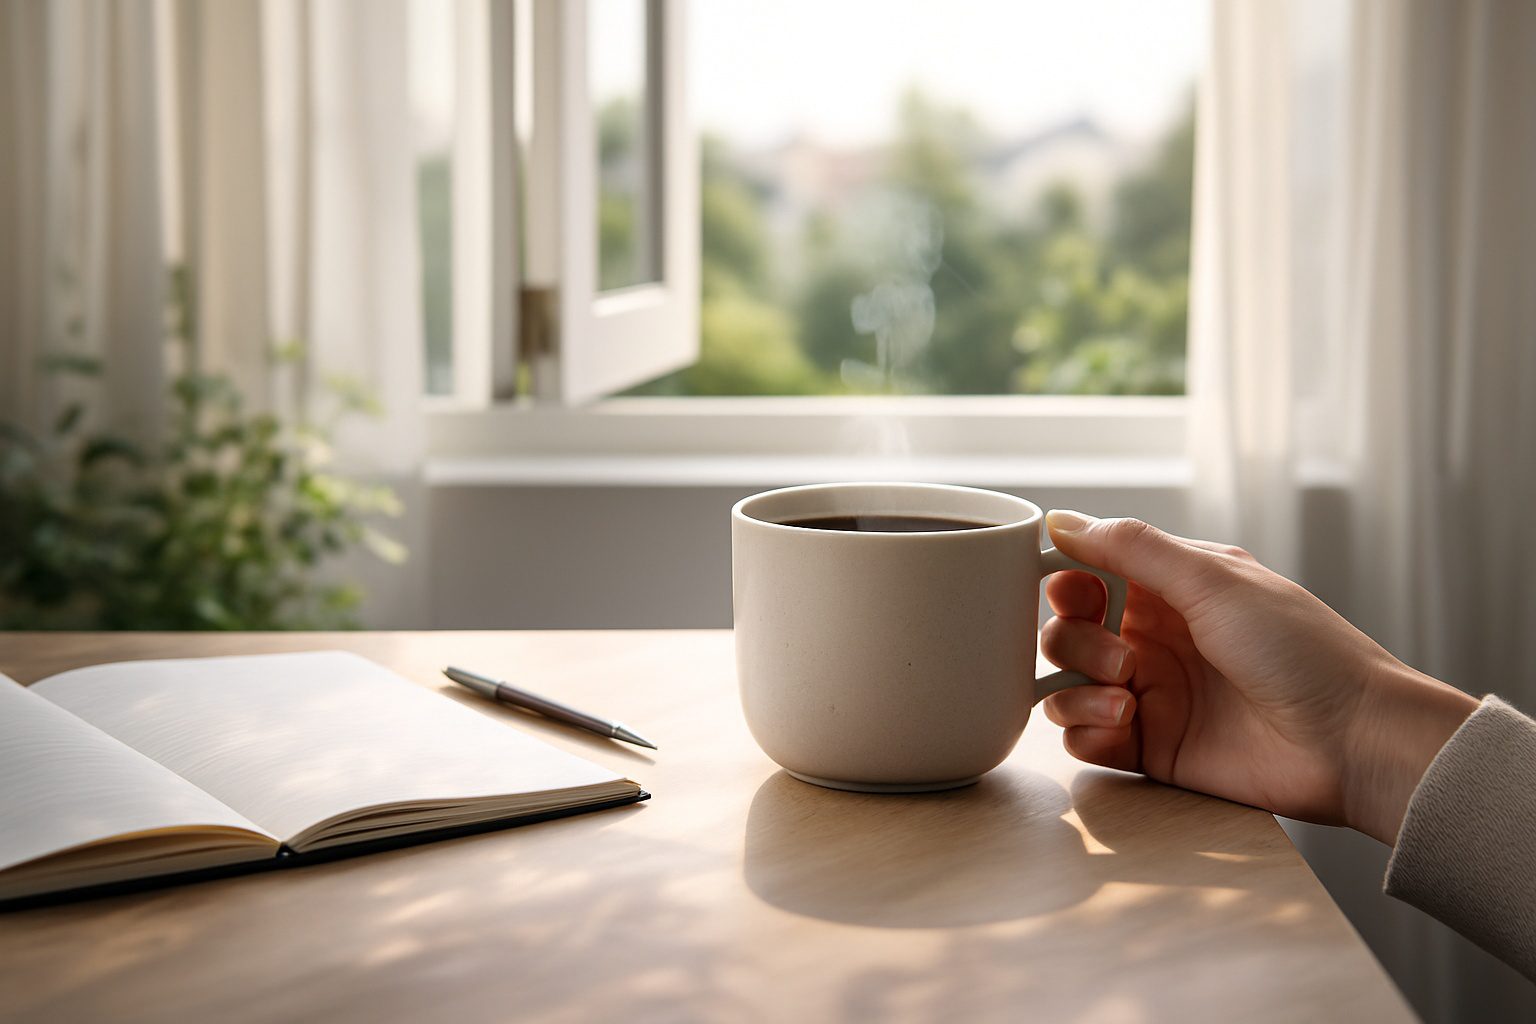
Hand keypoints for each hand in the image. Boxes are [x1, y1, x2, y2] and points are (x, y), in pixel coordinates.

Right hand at [1038, 510, 1476, 844]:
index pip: (1086, 575)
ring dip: (1075, 690)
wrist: (1354, 740)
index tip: (1068, 591)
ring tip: (1125, 700)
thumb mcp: (1214, 580)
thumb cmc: (1303, 651)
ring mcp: (1152, 696)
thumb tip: (1060, 520)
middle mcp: (1154, 640)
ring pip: (1066, 686)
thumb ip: (1133, 548)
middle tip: (1121, 657)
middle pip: (1066, 632)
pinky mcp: (1152, 749)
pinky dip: (1086, 732)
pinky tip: (1122, 727)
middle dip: (1074, 641)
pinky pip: (1085, 741)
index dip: (1064, 582)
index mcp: (1170, 590)